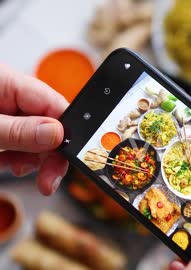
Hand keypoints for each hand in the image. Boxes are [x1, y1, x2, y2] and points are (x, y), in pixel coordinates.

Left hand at [0, 64, 68, 194]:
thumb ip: (18, 131)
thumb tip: (57, 133)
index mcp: (7, 82)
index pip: (54, 105)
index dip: (65, 135)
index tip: (65, 162)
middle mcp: (8, 94)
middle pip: (47, 124)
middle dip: (47, 154)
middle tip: (47, 182)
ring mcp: (1, 110)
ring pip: (32, 137)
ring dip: (26, 158)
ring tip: (9, 166)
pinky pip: (14, 141)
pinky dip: (11, 156)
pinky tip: (2, 162)